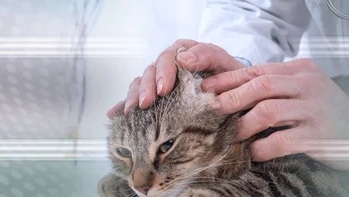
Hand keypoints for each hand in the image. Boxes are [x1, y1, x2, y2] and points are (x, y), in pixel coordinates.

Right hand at [106, 39, 246, 116]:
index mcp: (184, 52)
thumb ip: (207, 56)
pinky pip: (138, 97)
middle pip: (151, 71)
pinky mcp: (156, 95)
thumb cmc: (230, 77)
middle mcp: (169, 64)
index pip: (168, 58)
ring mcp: (160, 79)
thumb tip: (183, 58)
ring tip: (132, 112)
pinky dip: (125, 105)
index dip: (164, 73)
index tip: (164, 89)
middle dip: (147, 88)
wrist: (235, 93)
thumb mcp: (224, 63)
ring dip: (135, 97)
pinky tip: (114, 114)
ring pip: (141, 84)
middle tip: (147, 104)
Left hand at [203, 58, 348, 169]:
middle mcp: (309, 86)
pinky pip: (283, 140)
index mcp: (301, 70)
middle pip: (261, 85)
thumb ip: (277, 86)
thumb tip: (232, 92)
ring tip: (233, 135)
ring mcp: (315, 109)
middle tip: (214, 111)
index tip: (207, 89)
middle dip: (232, 98)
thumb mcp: (303, 88)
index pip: (258, 70)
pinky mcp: (319, 135)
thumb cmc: (323, 109)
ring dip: (245, 124)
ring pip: (269, 111)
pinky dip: (263, 147)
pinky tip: (255, 152)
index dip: (229, 79)